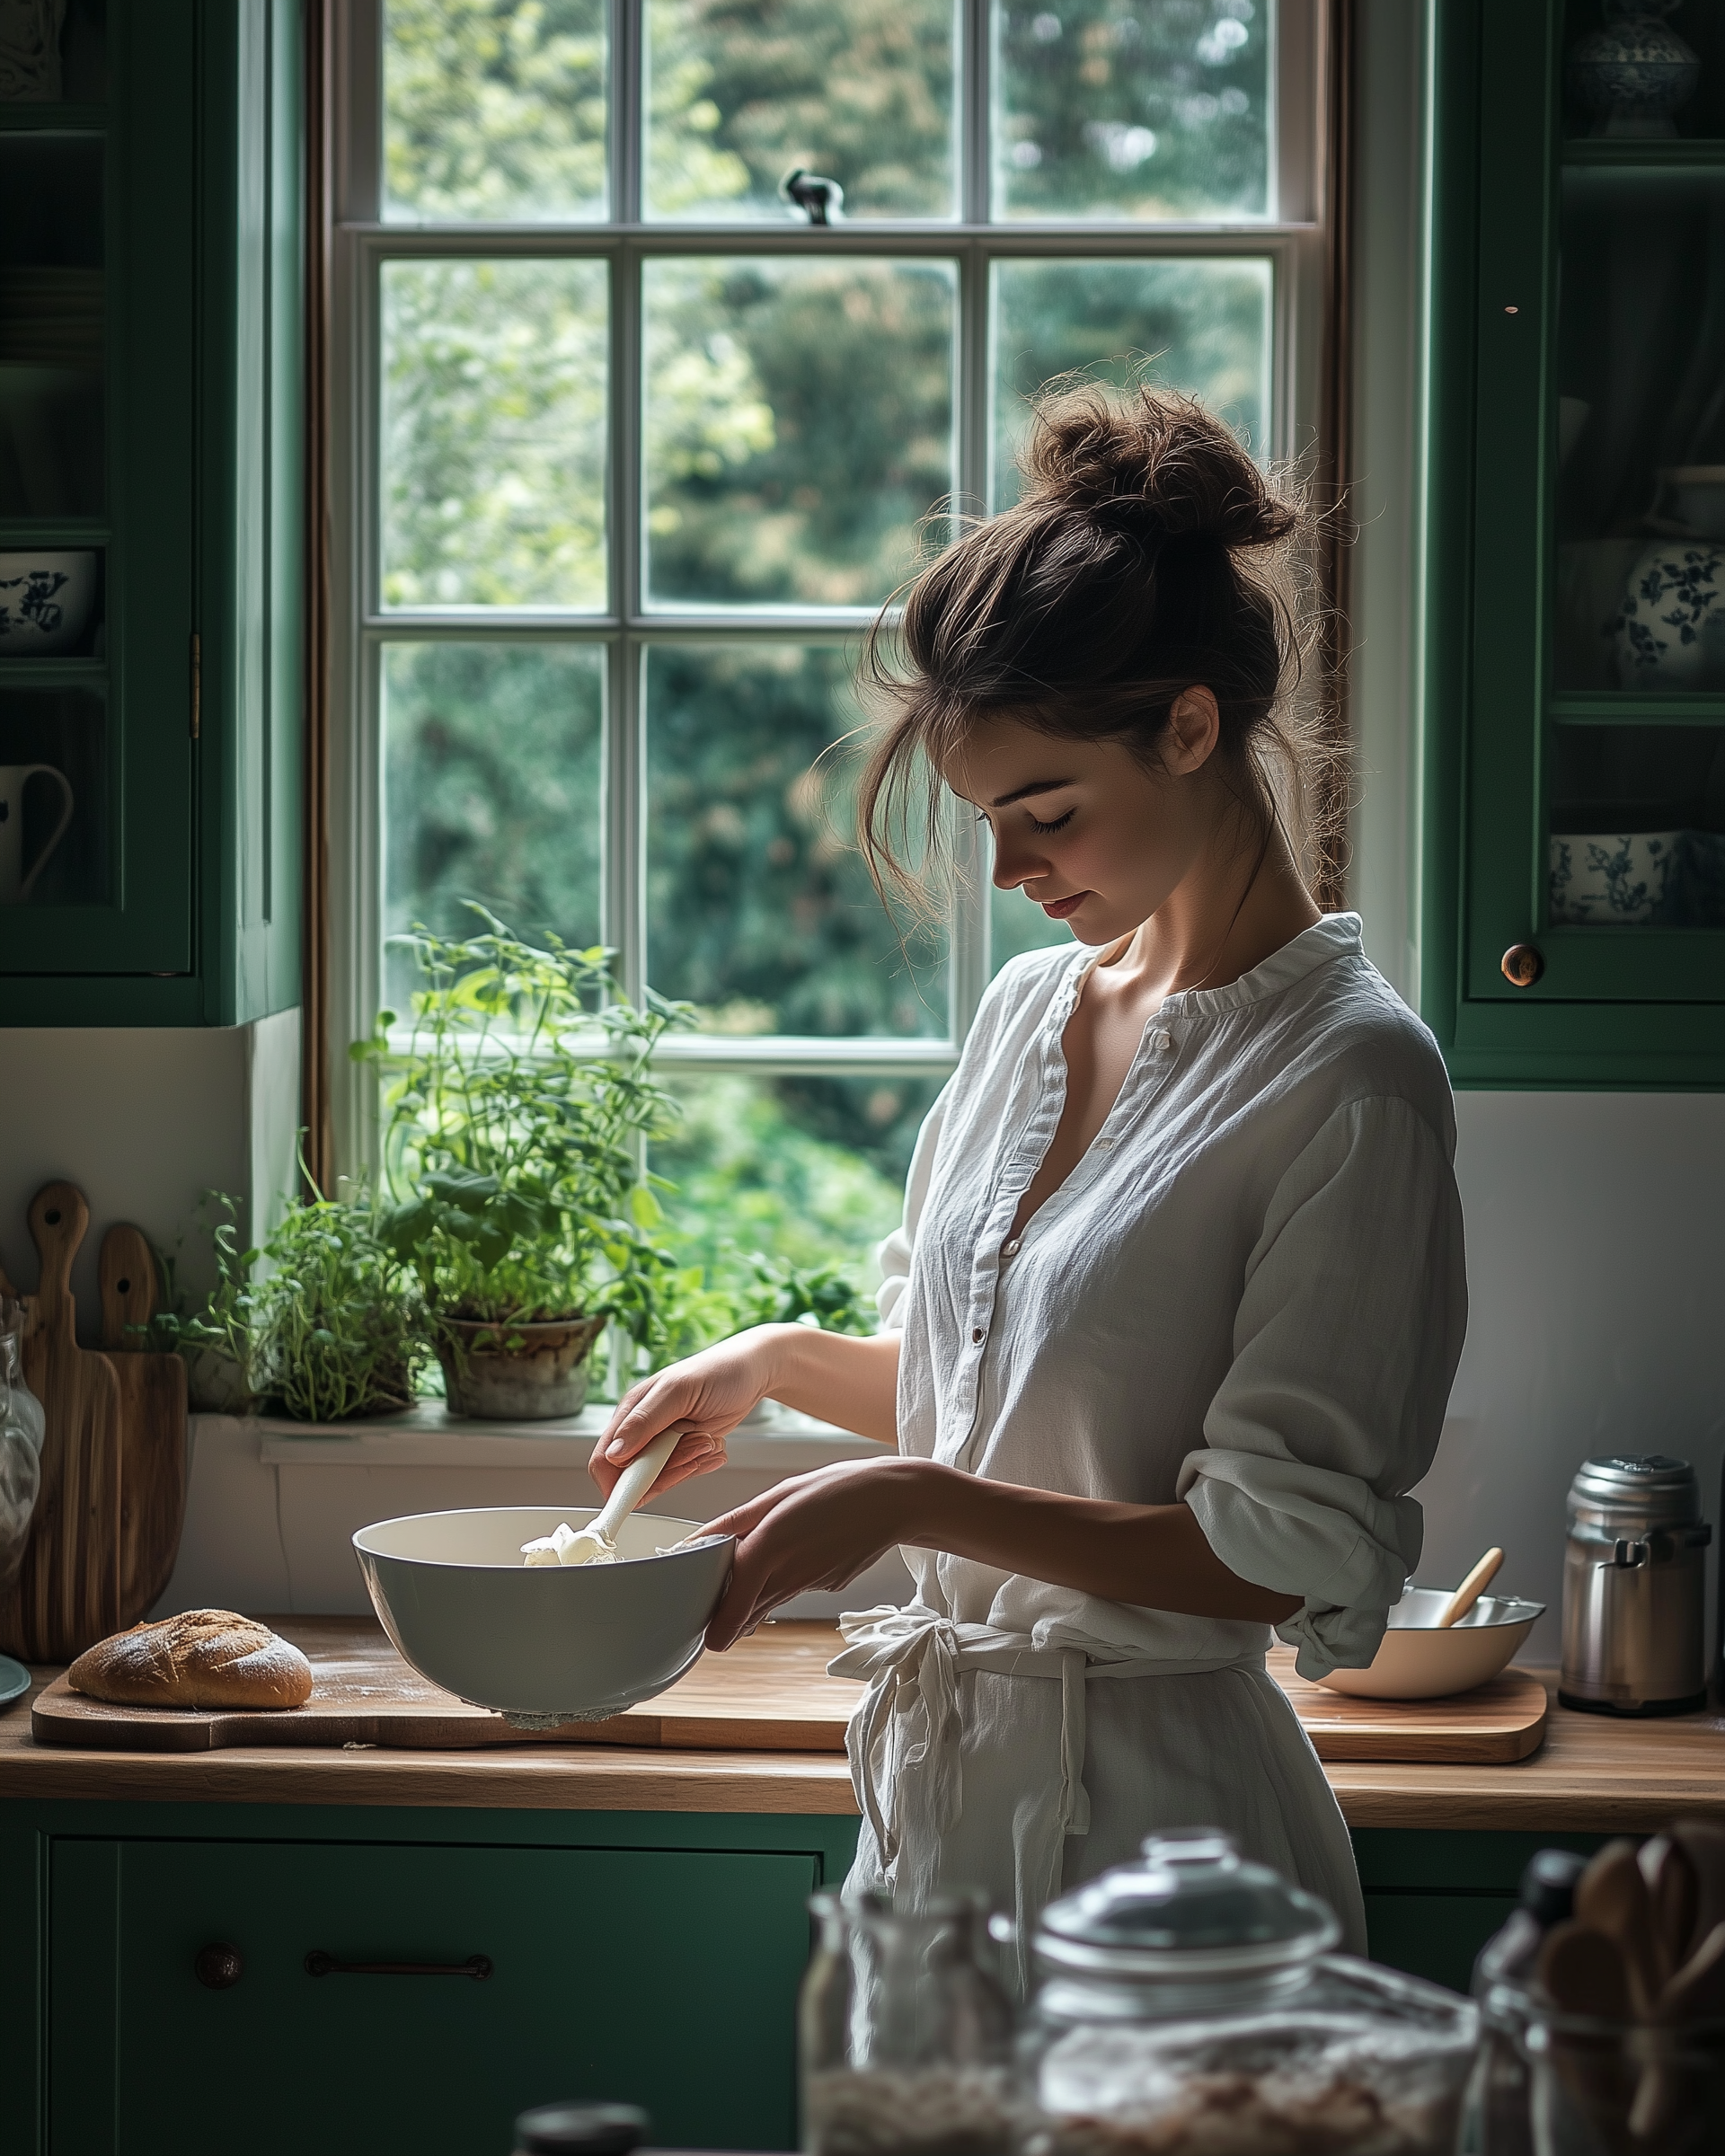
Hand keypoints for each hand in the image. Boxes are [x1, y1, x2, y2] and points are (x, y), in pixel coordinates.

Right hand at [590, 1326, 790, 1500]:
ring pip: (662, 1478)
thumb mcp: (680, 1391)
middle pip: (636, 1476)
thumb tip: (615, 1453)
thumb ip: (645, 1421)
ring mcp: (662, 1442)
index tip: (639, 1496)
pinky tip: (714, 1444)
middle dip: (669, 1469)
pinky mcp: (682, 1450)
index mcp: (631, 1411)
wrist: (754, 1371)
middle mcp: (642, 1429)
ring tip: (708, 1438)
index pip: (605, 1460)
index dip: (618, 1484)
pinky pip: (683, 1474)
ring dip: (689, 1464)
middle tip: (697, 1444)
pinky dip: (701, 1465)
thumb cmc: (720, 1369)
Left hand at [699, 1456, 929, 1649]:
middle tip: (714, 1613)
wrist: (893, 1500)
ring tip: (744, 1586)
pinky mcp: (829, 1586)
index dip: (719, 1626)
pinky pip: (796, 1590)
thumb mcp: (779, 1494)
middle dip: (730, 1619)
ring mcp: (812, 1584)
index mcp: (770, 1546)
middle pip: (749, 1613)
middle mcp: (789, 1573)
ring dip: (753, 1605)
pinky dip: (785, 1583)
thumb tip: (698, 1539)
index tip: (708, 1638)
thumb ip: (736, 1521)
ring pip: (771, 1606)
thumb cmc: (834, 1488)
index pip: (734, 1602)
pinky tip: (795, 1557)